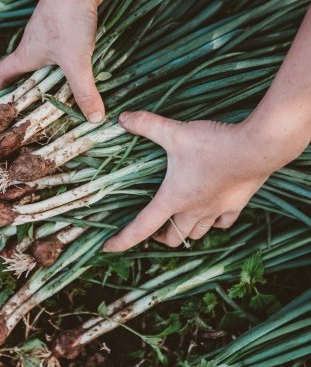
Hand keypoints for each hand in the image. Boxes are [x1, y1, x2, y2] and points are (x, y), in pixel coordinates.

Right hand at [0, 0, 108, 122]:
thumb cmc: (68, 19)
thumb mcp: (75, 62)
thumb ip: (84, 91)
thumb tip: (94, 119)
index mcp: (27, 54)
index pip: (4, 71)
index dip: (1, 88)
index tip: (4, 102)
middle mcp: (35, 43)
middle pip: (26, 69)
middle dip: (33, 88)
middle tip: (43, 106)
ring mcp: (51, 33)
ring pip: (48, 59)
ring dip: (55, 76)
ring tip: (67, 93)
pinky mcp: (67, 26)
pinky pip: (65, 49)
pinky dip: (71, 62)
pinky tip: (85, 70)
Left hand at [103, 111, 291, 251]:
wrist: (258, 147)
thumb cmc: (214, 144)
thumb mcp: (174, 132)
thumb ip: (147, 125)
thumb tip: (122, 118)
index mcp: (174, 198)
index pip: (141, 227)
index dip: (122, 240)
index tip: (108, 248)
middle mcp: (194, 210)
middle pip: (172, 238)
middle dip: (158, 237)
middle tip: (152, 230)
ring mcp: (216, 210)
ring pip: (195, 234)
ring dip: (183, 232)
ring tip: (176, 223)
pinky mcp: (235, 205)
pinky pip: (221, 224)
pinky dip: (212, 224)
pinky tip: (210, 214)